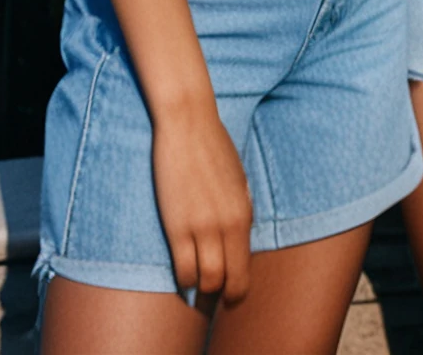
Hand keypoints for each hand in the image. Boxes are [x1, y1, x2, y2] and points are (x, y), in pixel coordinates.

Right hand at [152, 101, 253, 299]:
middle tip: (214, 299)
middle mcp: (228, 225)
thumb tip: (238, 235)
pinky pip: (183, 269)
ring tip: (197, 286)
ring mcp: (202, 227)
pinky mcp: (177, 225)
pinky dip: (184, 279)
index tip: (231, 290)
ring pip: (207, 281)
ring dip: (202, 290)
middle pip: (230, 281)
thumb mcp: (239, 179)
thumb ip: (240, 208)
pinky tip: (182, 272)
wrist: (189, 122)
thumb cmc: (214, 146)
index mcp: (244, 214)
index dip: (238, 286)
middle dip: (224, 296)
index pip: (245, 267)